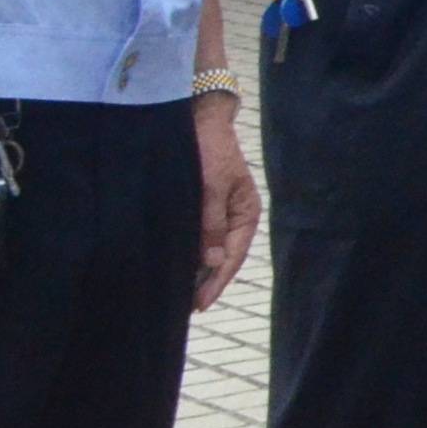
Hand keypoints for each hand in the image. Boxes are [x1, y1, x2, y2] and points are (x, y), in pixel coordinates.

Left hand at [194, 98, 262, 311]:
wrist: (198, 121)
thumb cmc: (207, 151)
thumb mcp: (210, 187)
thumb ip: (211, 225)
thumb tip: (213, 261)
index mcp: (247, 212)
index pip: (234, 256)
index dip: (217, 281)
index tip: (199, 303)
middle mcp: (236, 216)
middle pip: (224, 258)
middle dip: (207, 281)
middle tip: (187, 307)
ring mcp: (221, 213)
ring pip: (211, 250)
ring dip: (198, 270)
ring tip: (181, 293)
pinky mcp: (205, 208)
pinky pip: (201, 238)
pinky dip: (191, 254)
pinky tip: (179, 266)